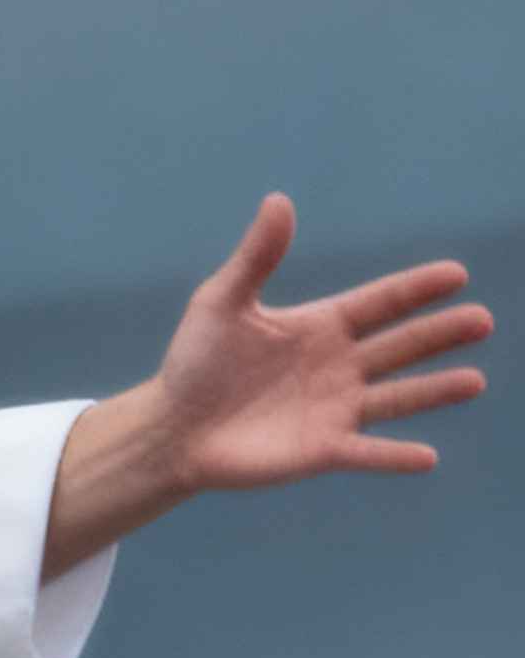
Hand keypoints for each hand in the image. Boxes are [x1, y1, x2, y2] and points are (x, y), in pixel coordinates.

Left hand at [46, 198, 488, 572]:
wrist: (174, 426)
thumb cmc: (196, 362)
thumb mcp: (222, 302)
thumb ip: (256, 257)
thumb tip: (279, 200)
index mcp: (320, 326)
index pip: (379, 303)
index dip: (415, 290)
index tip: (456, 274)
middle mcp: (337, 366)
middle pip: (399, 346)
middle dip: (440, 334)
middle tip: (483, 320)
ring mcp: (334, 409)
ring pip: (396, 398)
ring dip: (434, 391)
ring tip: (474, 382)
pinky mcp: (321, 450)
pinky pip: (366, 453)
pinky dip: (395, 457)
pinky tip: (428, 456)